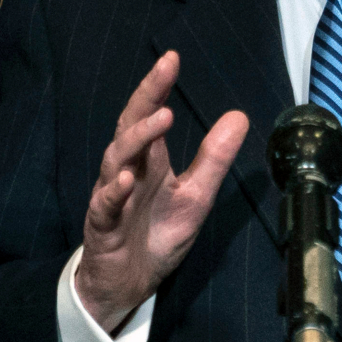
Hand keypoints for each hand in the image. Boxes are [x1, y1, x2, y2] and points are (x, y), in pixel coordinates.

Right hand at [75, 51, 248, 329]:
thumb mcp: (196, 196)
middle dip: (145, 96)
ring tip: (160, 118)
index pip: (150, 115)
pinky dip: (114, 191)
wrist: (129, 282)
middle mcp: (126, 171)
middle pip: (130, 126)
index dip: (158, 87)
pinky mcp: (102, 225)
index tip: (172, 59)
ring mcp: (111, 196)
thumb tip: (239, 115)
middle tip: (164, 70)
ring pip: (115, 159)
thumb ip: (214, 158)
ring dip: (137, 138)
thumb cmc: (157, 234)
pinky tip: (126, 179)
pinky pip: (105, 205)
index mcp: (149, 161)